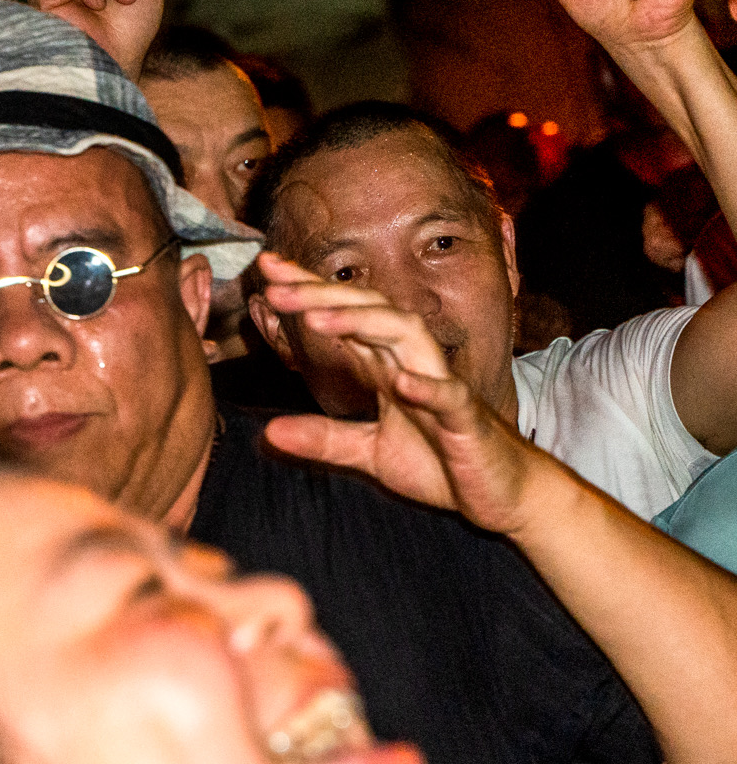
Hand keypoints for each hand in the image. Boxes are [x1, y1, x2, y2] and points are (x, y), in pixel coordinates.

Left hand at [258, 255, 535, 532]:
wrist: (498, 491)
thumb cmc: (440, 463)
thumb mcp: (369, 453)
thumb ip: (323, 440)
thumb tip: (268, 433)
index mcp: (387, 367)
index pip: (344, 317)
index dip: (307, 292)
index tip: (265, 271)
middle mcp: (411, 363)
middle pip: (367, 311)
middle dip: (321, 295)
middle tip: (274, 285)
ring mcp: (440, 386)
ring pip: (405, 336)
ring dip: (362, 323)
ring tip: (317, 319)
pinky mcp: (466, 418)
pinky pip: (449, 395)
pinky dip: (426, 386)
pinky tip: (400, 381)